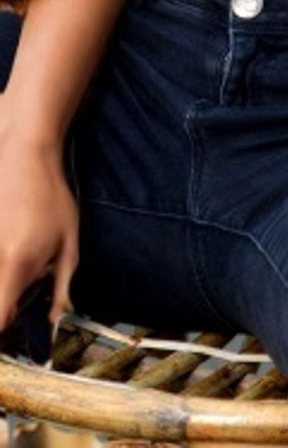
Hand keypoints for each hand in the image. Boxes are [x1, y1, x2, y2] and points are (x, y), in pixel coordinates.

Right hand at [0, 102, 79, 333]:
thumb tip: (56, 327)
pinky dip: (1, 276)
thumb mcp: (68, 242)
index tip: (14, 346)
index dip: (5, 339)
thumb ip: (61, 289)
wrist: (23, 154)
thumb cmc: (49, 195)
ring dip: (5, 291)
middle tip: (23, 304)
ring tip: (20, 272)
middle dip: (7, 315)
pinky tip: (12, 257)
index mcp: (16, 264)